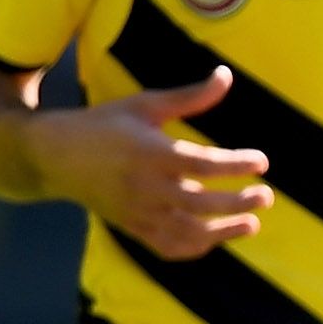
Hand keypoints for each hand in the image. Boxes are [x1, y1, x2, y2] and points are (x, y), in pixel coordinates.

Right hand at [34, 66, 270, 259]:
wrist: (56, 156)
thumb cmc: (105, 125)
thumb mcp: (145, 105)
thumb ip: (190, 97)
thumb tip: (226, 76)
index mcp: (150, 152)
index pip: (203, 164)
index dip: (237, 165)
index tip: (262, 161)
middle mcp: (145, 186)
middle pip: (202, 204)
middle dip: (239, 203)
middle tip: (267, 197)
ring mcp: (138, 211)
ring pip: (188, 232)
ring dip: (225, 232)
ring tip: (253, 223)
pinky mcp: (132, 227)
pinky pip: (168, 247)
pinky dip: (195, 247)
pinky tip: (216, 237)